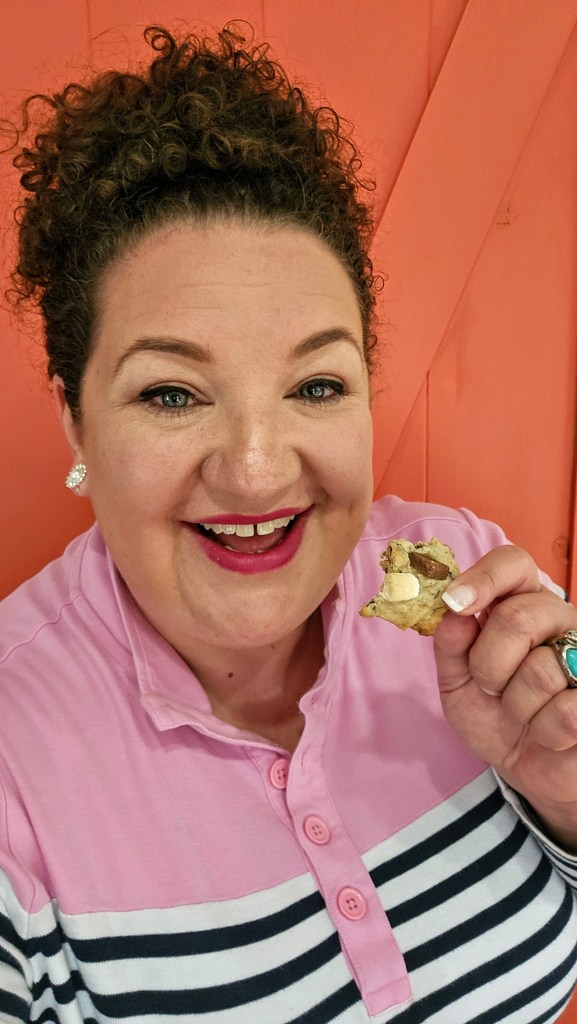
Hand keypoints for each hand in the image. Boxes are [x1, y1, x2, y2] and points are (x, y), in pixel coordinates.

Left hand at [433, 545, 576, 848]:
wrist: (528, 767)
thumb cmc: (493, 714)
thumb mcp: (457, 682)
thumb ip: (450, 646)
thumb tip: (455, 613)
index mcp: (521, 603)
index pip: (513, 563)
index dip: (484, 578)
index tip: (456, 603)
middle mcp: (559, 619)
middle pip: (518, 617)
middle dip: (488, 663)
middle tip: (489, 686)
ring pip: (541, 669)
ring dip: (516, 705)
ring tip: (522, 713)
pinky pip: (566, 710)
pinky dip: (543, 730)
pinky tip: (548, 734)